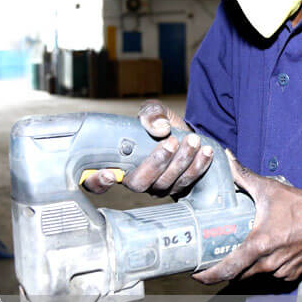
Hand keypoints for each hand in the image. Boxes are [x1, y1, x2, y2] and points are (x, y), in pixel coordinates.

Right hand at [82, 100, 213, 195]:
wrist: (187, 134)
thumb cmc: (162, 124)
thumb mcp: (154, 111)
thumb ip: (151, 113)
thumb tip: (158, 128)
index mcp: (119, 163)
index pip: (96, 182)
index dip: (98, 182)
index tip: (108, 174)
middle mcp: (135, 180)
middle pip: (138, 184)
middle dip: (156, 163)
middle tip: (172, 142)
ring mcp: (156, 188)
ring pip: (166, 184)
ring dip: (182, 161)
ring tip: (193, 140)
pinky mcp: (177, 190)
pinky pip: (187, 183)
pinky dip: (198, 166)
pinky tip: (206, 151)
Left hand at [193, 150, 301, 283]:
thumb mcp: (270, 189)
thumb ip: (244, 176)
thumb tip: (227, 158)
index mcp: (259, 245)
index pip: (228, 269)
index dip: (209, 275)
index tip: (197, 274)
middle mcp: (269, 263)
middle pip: (239, 274)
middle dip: (226, 268)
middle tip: (215, 257)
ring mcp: (281, 271)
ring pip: (255, 274)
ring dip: (247, 265)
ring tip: (241, 250)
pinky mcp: (292, 274)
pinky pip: (271, 274)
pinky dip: (265, 265)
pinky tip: (266, 251)